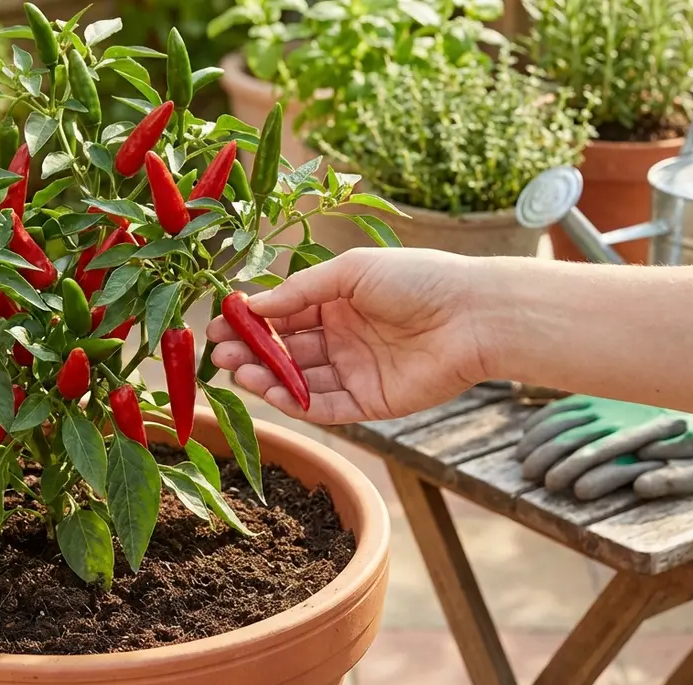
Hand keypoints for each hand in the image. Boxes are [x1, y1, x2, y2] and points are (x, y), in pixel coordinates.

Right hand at [206, 247, 491, 423]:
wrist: (474, 315)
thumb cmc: (418, 278)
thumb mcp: (351, 270)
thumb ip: (300, 290)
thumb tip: (252, 305)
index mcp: (338, 301)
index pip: (284, 315)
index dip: (251, 322)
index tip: (218, 324)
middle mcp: (343, 337)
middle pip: (286, 350)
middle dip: (251, 352)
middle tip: (220, 353)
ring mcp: (355, 371)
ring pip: (300, 380)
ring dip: (267, 378)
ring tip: (239, 372)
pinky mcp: (371, 403)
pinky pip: (326, 407)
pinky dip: (296, 403)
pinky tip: (272, 393)